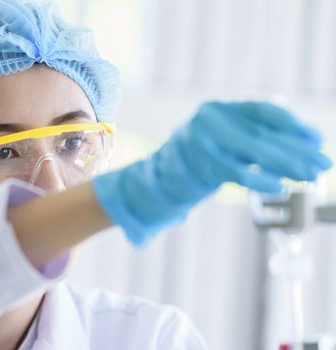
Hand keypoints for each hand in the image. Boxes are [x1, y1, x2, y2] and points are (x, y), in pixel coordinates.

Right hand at [92, 101, 332, 245]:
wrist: (155, 179)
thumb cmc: (196, 161)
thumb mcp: (223, 142)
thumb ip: (253, 138)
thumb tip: (303, 142)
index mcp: (217, 109)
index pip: (263, 111)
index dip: (293, 125)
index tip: (316, 138)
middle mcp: (209, 119)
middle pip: (263, 133)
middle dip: (296, 149)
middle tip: (323, 162)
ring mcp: (201, 140)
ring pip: (253, 151)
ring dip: (287, 164)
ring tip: (311, 175)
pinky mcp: (197, 164)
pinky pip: (236, 172)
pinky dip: (260, 179)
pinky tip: (280, 186)